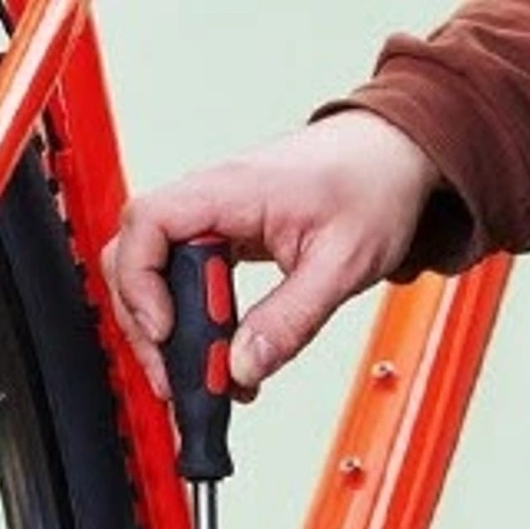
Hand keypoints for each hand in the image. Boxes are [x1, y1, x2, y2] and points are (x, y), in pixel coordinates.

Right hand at [100, 110, 441, 397]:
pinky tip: (217, 351)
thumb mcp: (341, 264)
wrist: (396, 153)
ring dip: (163, 326)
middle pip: (133, 256)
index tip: (167, 333)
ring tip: (200, 374)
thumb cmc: (374, 184)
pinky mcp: (223, 234)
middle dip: (145, 323)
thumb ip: (290, 321)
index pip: (146, 225)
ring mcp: (211, 216)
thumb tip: (243, 368)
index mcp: (228, 190)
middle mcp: (208, 198)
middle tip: (178, 374)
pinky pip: (183, 276)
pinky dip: (190, 318)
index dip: (141, 284)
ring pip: (151, 270)